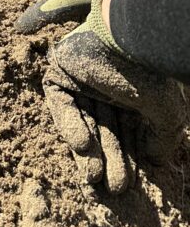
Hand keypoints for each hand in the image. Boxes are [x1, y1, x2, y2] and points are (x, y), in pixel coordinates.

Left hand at [43, 0, 185, 192]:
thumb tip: (157, 162)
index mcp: (130, 92)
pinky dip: (70, 126)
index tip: (127, 183)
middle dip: (110, 159)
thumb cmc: (148, 74)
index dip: (127, 158)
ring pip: (83, 120)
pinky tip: (83, 148)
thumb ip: (161, 138)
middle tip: (113, 187)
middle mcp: (106, 85)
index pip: (126, 131)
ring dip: (89, 150)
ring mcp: (81, 78)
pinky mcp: (60, 71)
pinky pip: (61, 104)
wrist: (127, 38)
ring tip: (95, 177)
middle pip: (104, 130)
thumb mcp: (165, 114)